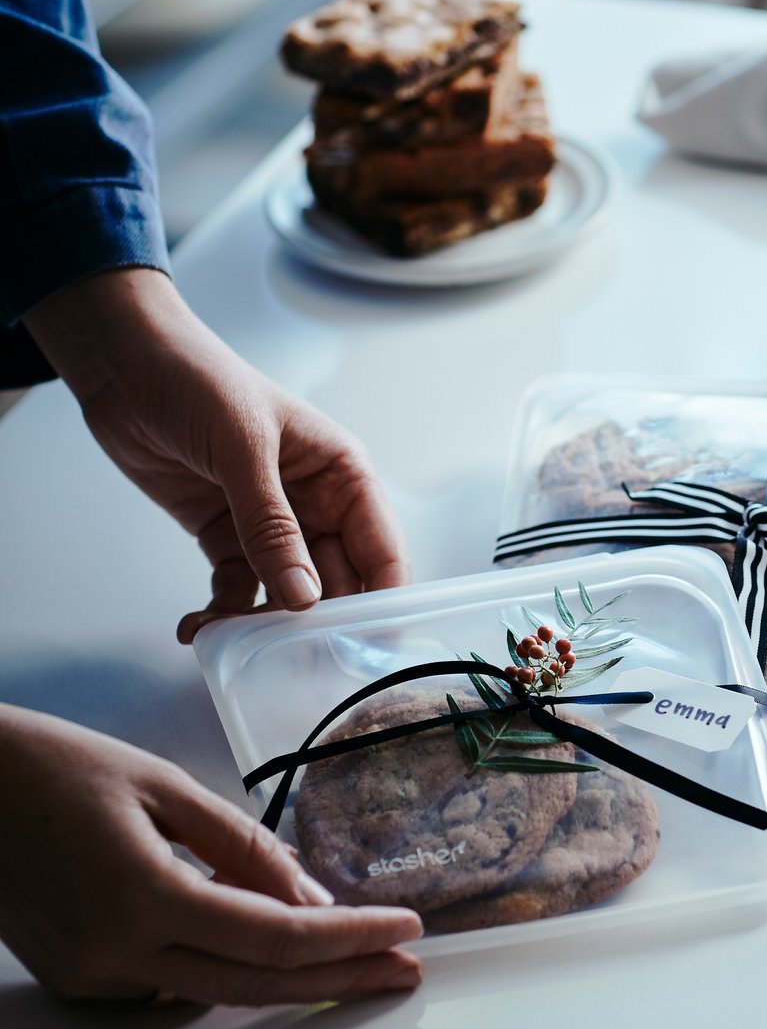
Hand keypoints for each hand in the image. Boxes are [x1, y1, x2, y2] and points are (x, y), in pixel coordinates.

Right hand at [0, 705, 423, 1004]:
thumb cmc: (59, 767)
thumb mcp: (165, 785)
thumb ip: (241, 845)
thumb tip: (309, 894)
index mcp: (144, 896)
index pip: (275, 936)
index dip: (350, 938)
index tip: (406, 929)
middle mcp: (118, 954)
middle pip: (256, 984)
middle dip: (342, 979)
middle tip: (404, 969)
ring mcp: (94, 977)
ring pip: (217, 992)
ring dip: (295, 979)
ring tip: (360, 958)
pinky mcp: (79, 978)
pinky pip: (174, 984)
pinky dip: (231, 966)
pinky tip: (273, 944)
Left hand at [24, 268, 408, 641]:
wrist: (123, 365)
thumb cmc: (199, 382)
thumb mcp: (243, 449)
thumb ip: (273, 526)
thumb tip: (304, 599)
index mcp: (344, 476)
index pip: (381, 550)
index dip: (382, 599)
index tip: (367, 648)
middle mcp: (318, 505)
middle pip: (337, 581)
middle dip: (319, 622)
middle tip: (294, 663)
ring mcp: (272, 524)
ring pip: (287, 592)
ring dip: (265, 623)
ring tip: (237, 645)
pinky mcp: (227, 537)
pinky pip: (237, 589)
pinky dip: (222, 613)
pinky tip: (197, 628)